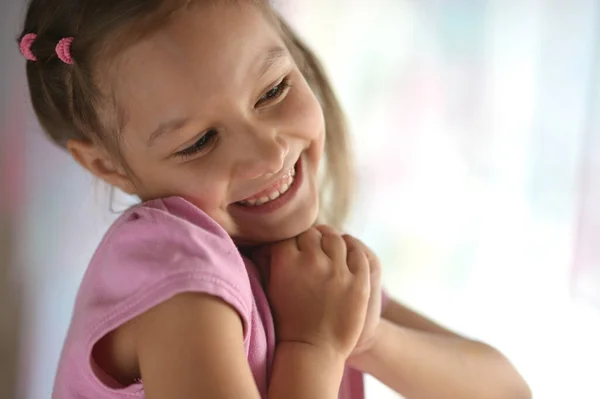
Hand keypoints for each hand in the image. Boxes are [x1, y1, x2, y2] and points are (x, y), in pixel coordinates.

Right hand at [267, 226, 369, 357]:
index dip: (292, 239)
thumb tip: (268, 239)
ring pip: (336, 240)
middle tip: (311, 248)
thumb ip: (271, 260)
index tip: (294, 246)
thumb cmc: (287, 320)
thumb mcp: (272, 288)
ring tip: (329, 251)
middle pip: (312, 234)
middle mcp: (312, 262)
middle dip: (311, 239)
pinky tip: (347, 256)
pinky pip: (358, 254)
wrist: (313, 350)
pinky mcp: (359, 283)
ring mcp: (338, 272)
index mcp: (286, 262)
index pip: (290, 234)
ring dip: (331, 242)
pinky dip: (352, 251)